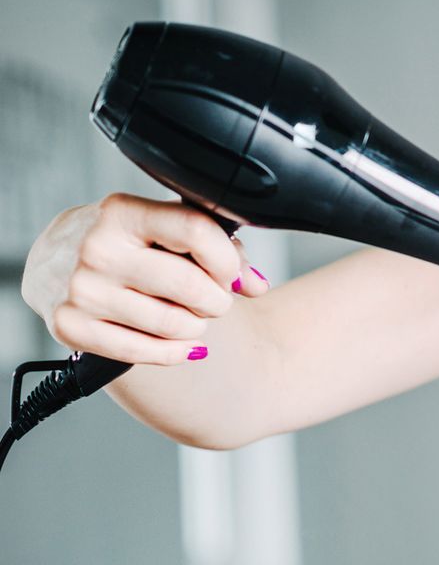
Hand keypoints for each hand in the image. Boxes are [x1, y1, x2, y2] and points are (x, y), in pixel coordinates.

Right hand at [20, 193, 269, 364]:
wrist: (56, 262)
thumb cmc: (128, 244)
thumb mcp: (168, 230)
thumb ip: (220, 248)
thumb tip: (256, 284)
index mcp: (122, 212)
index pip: (197, 232)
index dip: (228, 261)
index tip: (229, 272)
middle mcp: (97, 248)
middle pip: (192, 286)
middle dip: (216, 300)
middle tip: (211, 300)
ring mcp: (82, 290)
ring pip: (174, 325)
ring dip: (196, 328)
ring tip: (187, 317)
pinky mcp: (70, 326)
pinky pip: (146, 352)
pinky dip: (174, 352)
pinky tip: (176, 342)